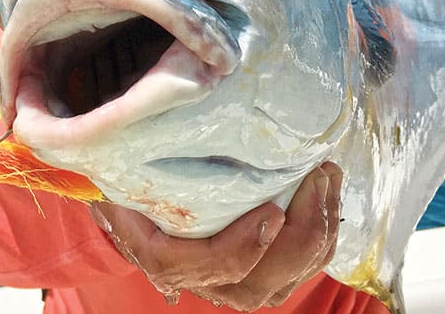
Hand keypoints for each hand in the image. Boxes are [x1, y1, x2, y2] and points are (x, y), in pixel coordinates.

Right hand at [89, 162, 341, 310]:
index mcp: (162, 256)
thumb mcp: (118, 174)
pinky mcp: (262, 268)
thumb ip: (125, 176)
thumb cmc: (130, 182)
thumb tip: (140, 161)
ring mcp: (235, 280)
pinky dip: (321, 232)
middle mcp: (201, 280)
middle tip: (315, 180)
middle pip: (256, 283)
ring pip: (284, 280)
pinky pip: (299, 266)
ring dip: (317, 231)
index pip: (203, 267)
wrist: (137, 199)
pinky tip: (326, 189)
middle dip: (298, 235)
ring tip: (325, 176)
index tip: (271, 211)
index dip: (241, 249)